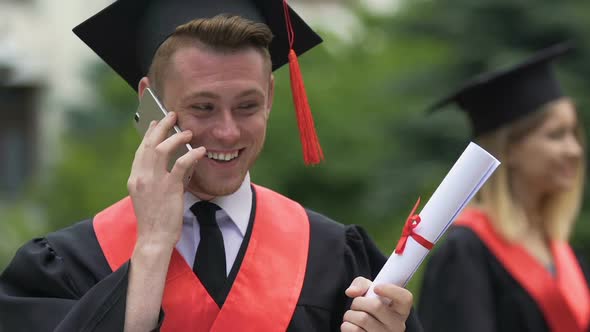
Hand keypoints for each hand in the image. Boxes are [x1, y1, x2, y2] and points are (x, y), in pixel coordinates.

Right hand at [127, 111, 205, 246]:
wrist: (153, 239)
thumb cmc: (154, 220)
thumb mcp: (147, 196)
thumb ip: (154, 180)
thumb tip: (170, 165)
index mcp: (134, 179)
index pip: (141, 150)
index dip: (149, 135)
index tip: (155, 123)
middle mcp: (141, 177)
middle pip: (150, 144)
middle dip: (161, 127)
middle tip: (172, 115)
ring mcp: (154, 182)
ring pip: (163, 149)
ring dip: (176, 137)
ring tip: (188, 131)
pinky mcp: (169, 188)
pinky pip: (181, 164)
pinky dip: (191, 154)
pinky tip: (200, 150)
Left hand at [342, 277, 412, 331]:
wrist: (364, 329)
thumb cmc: (368, 307)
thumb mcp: (369, 292)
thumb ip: (361, 284)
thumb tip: (352, 291)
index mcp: (400, 310)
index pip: (405, 298)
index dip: (391, 290)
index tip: (376, 288)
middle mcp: (397, 325)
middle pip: (376, 306)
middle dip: (358, 301)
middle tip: (356, 305)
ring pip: (362, 319)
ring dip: (350, 314)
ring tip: (353, 316)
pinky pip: (353, 330)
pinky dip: (346, 325)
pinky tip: (351, 326)